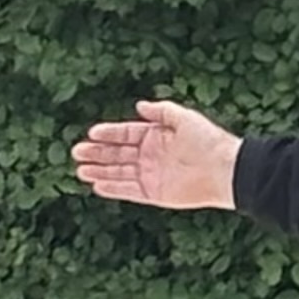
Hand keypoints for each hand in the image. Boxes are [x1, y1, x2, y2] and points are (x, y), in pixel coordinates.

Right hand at [71, 98, 241, 209]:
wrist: (222, 169)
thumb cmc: (207, 141)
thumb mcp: (185, 118)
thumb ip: (162, 111)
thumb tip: (139, 105)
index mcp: (158, 135)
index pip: (127, 133)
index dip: (109, 132)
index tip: (91, 132)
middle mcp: (151, 155)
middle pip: (118, 153)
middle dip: (98, 152)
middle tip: (76, 151)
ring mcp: (150, 174)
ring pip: (118, 173)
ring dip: (100, 171)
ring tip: (80, 169)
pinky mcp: (153, 193)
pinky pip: (127, 191)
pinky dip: (112, 189)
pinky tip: (97, 186)